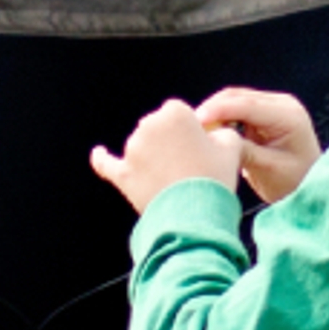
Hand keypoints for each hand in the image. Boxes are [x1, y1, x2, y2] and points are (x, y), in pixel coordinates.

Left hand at [91, 99, 243, 212]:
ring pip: (141, 147)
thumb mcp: (231, 149)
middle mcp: (149, 127)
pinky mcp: (123, 175)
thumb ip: (223, 133)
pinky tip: (97, 153)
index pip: (179, 112)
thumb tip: (217, 134)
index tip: (199, 146)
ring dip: (152, 157)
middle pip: (158, 127)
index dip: (190, 129)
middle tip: (189, 165)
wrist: (195, 217)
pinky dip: (102, 159)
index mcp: (175, 114)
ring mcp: (132, 151)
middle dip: (170, 142)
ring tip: (174, 179)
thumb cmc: (213, 180)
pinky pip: (107, 164)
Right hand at [194, 88, 321, 201]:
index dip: (219, 110)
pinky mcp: (263, 115)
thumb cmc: (295, 183)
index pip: (248, 105)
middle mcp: (282, 104)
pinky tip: (209, 133)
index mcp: (288, 115)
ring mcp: (273, 107)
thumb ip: (244, 151)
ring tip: (196, 131)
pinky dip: (221, 119)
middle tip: (190, 127)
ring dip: (215, 113)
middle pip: (238, 97)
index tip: (197, 120)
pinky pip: (236, 110)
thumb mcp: (269, 170)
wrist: (312, 187)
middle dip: (212, 110)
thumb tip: (215, 138)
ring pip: (234, 101)